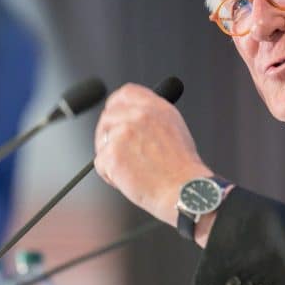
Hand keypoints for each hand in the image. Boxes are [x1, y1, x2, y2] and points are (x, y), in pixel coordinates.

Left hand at [94, 83, 212, 226]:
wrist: (185, 191)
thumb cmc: (182, 170)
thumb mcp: (173, 130)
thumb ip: (151, 118)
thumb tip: (129, 118)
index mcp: (156, 107)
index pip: (126, 93)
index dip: (116, 106)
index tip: (114, 118)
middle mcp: (139, 115)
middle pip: (107, 118)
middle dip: (108, 136)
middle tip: (121, 156)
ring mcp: (124, 133)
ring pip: (102, 142)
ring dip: (112, 158)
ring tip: (134, 171)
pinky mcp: (112, 153)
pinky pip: (100, 163)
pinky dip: (110, 176)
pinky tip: (130, 181)